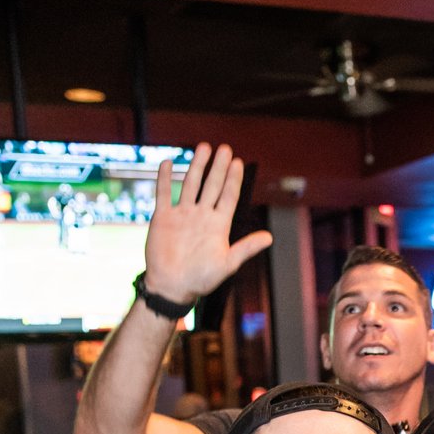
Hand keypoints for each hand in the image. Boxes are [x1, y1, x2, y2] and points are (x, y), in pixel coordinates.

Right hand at [143, 143, 274, 306]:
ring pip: (191, 184)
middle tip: (225, 148)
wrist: (172, 286)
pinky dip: (166, 178)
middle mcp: (201, 216)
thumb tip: (269, 237)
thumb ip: (246, 248)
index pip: (228, 196)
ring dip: (197, 166)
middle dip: (218, 167)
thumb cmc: (201, 279)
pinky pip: (164, 193)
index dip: (233, 179)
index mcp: (218, 225)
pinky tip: (169, 162)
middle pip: (212, 185)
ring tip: (203, 147)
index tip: (238, 162)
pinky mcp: (163, 217)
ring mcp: (182, 215)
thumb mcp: (228, 263)